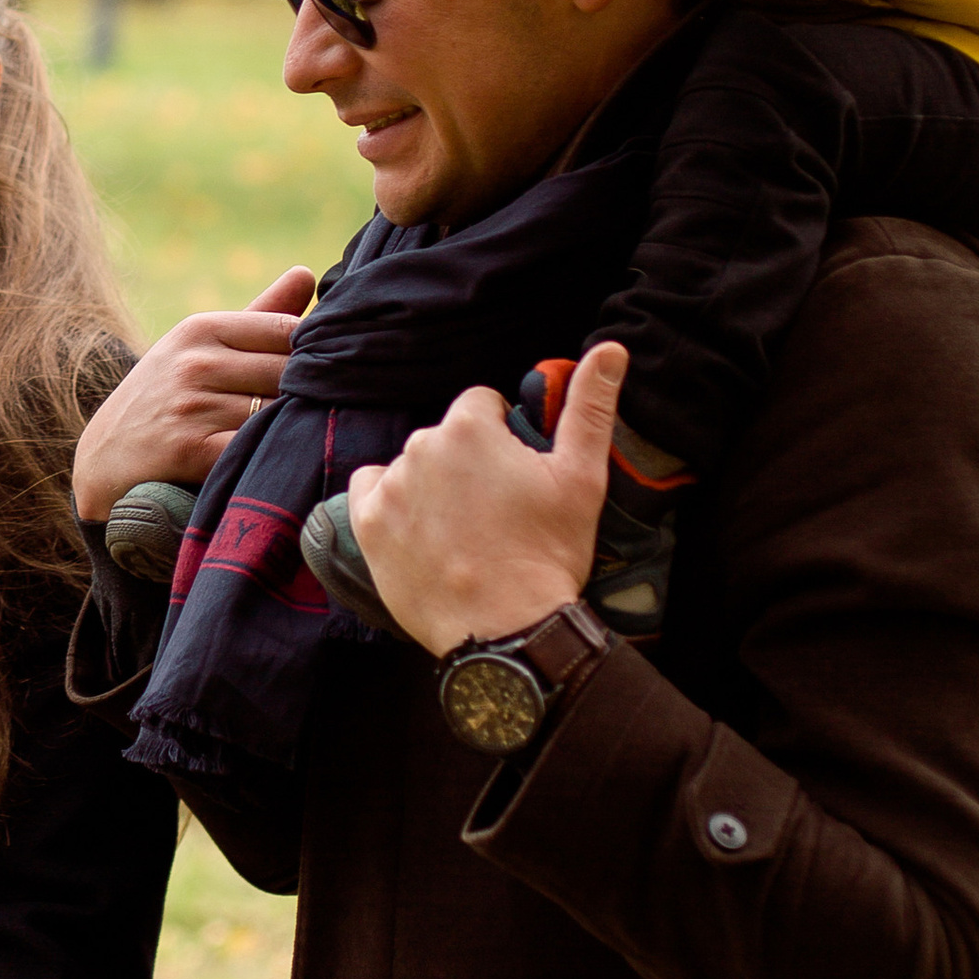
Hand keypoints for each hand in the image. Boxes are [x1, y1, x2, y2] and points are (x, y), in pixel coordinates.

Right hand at [73, 267, 314, 520]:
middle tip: (329, 408)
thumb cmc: (165, 398)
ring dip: (294, 428)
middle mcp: (194, 362)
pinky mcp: (190, 452)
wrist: (104, 460)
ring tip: (304, 437)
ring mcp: (191, 406)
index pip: (286, 329)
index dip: (315, 353)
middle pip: (287, 372)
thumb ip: (258, 316)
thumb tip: (307, 273)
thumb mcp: (198, 348)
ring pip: (275, 412)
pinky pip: (253, 448)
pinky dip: (270, 456)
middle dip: (312, 392)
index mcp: (199, 329)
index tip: (328, 372)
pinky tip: (276, 461)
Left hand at [346, 340, 624, 655]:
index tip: (516, 478)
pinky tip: (419, 530)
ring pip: (413, 466)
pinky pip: (371, 489)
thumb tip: (610, 347)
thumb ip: (590, 405)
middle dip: (468, 463)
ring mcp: (390, 485)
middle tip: (494, 512)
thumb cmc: (549, 553)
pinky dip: (390, 502)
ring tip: (463, 531)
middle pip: (446, 437)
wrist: (508, 630)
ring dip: (432, 485)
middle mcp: (420, 444)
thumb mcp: (583, 477)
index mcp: (469, 425)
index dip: (503, 439)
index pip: (481, 406)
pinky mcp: (367, 524)